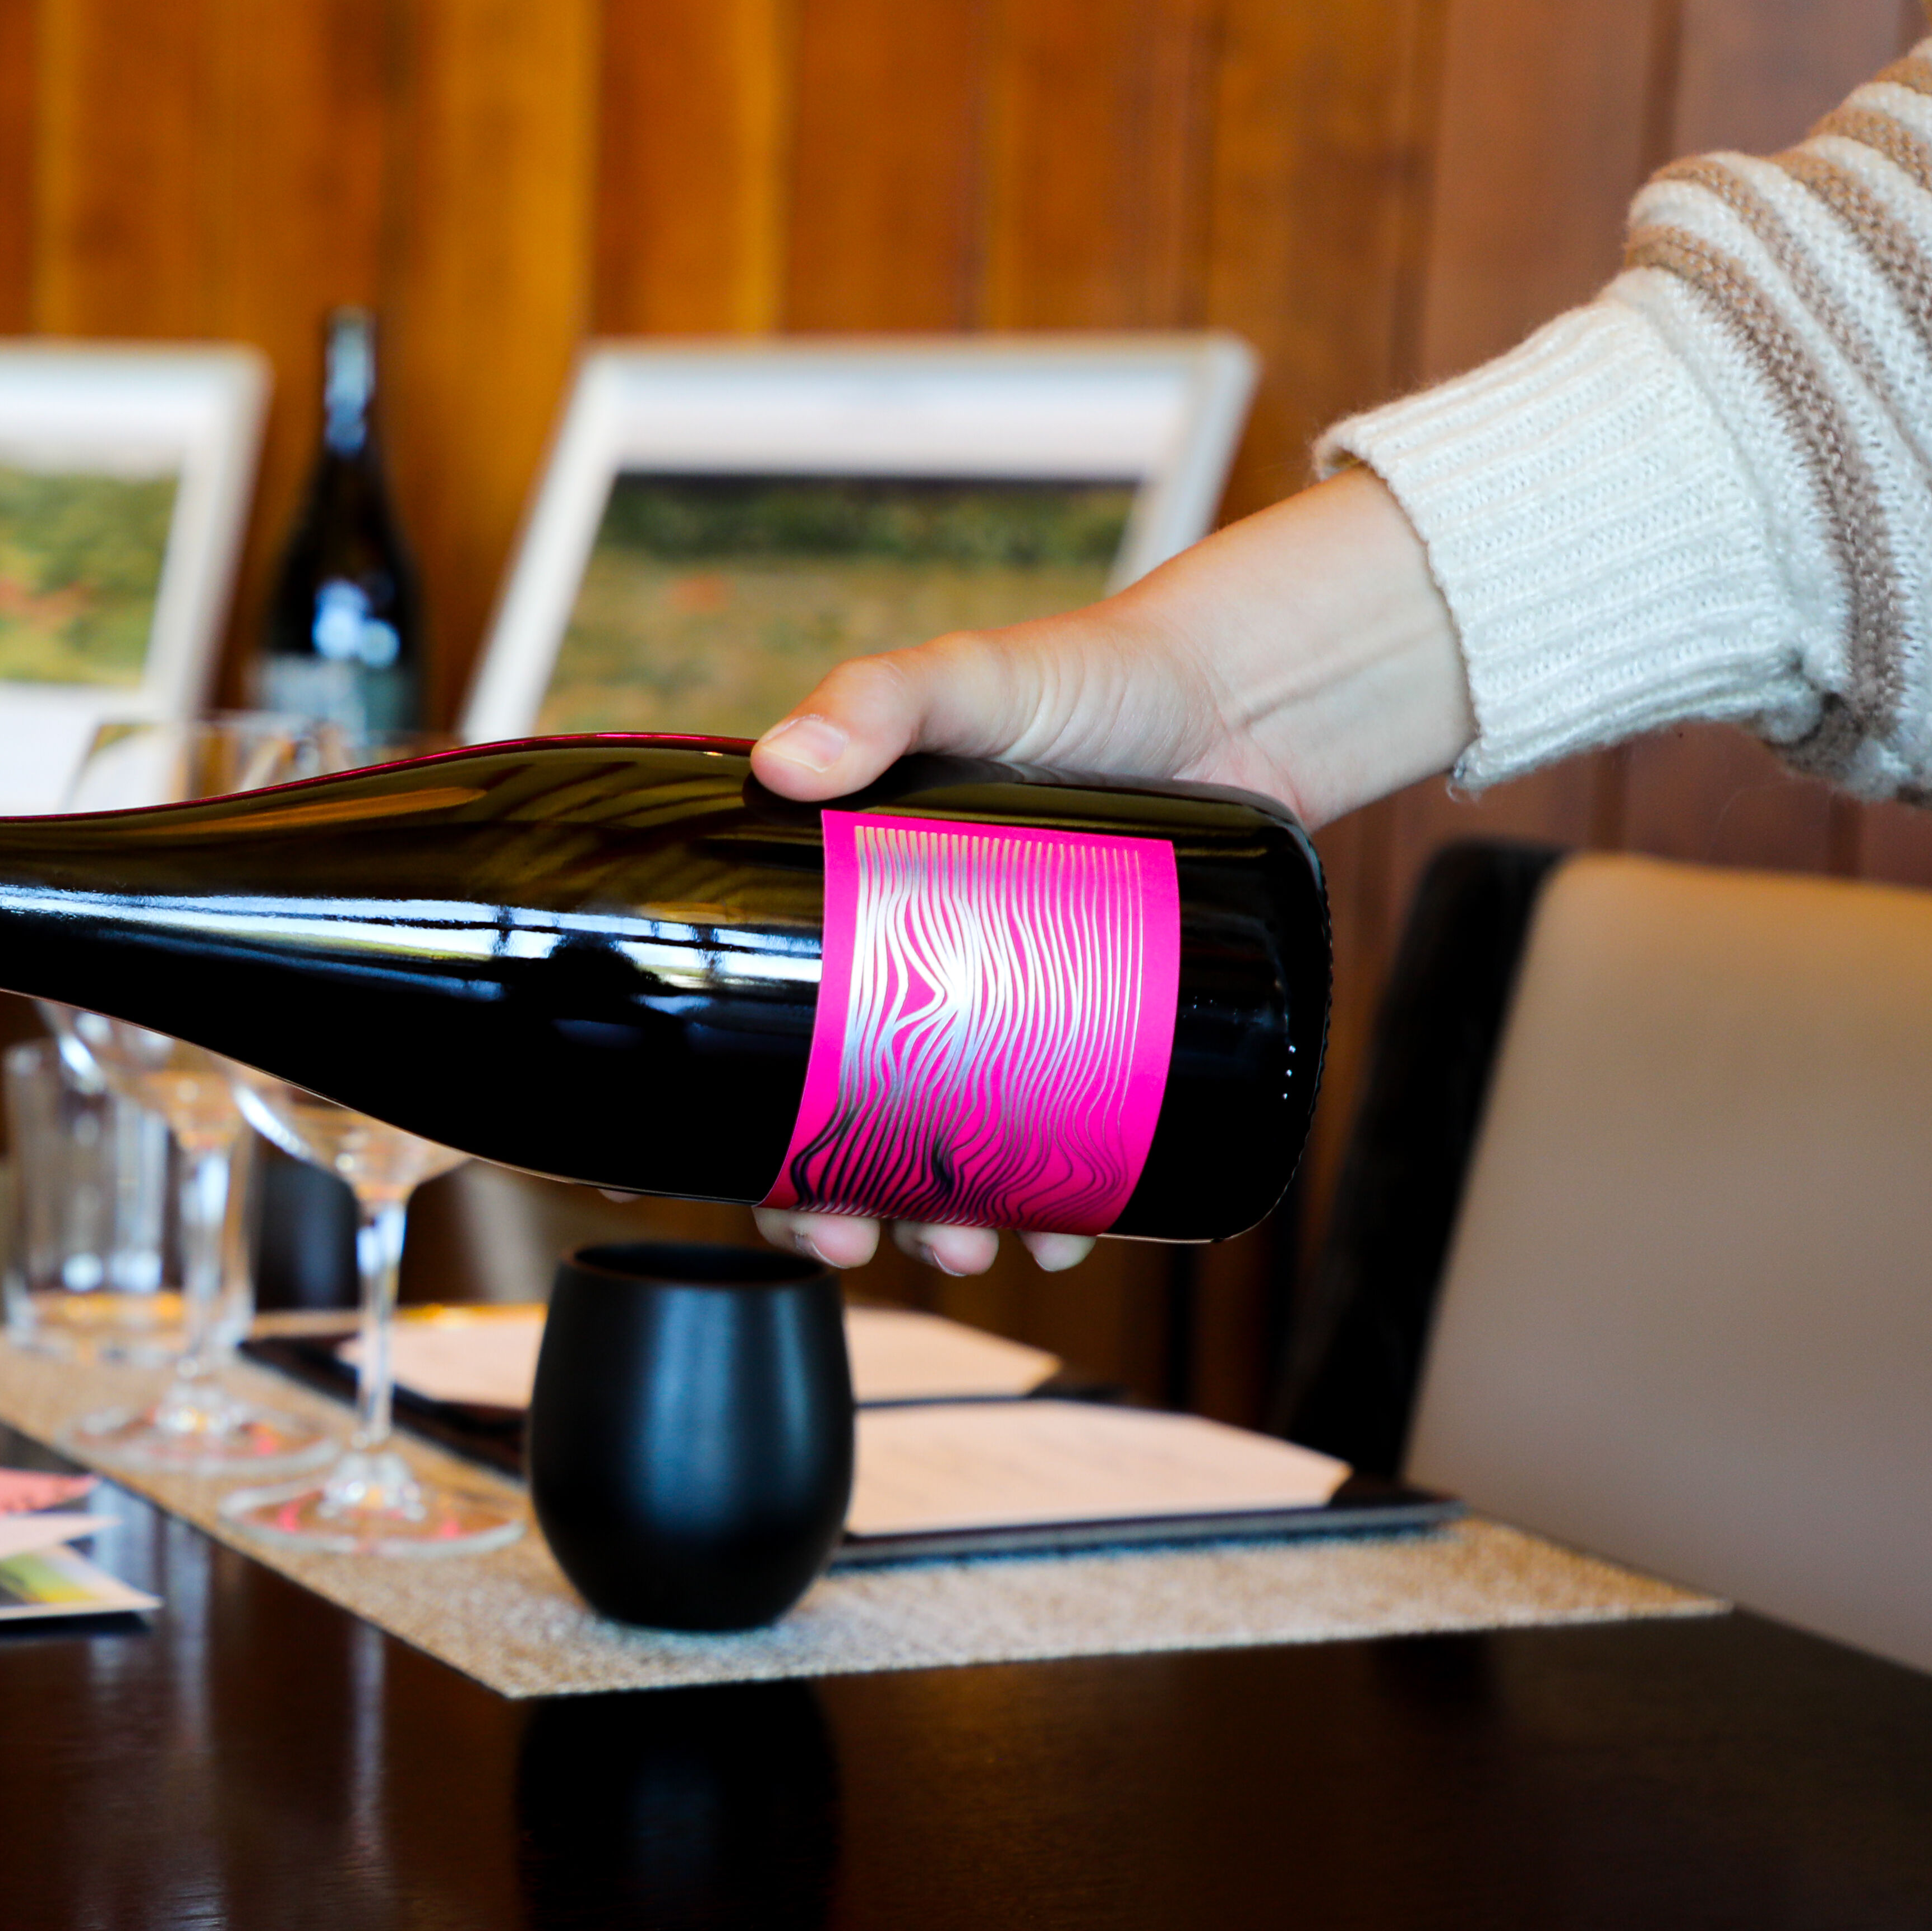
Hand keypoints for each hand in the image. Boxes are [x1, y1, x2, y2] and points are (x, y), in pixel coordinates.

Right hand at [747, 468, 1470, 1277]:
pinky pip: (1059, 1149)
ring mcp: (999, 1018)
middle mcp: (905, 979)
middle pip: (835, 1123)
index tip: (694, 1181)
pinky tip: (1065, 1234)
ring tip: (965, 1249)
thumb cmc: (1083, 682)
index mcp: (839, 913)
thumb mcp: (966, 681)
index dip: (714, 1122)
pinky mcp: (1094, 1039)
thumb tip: (782, 762)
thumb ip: (877, 700)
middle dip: (831, 1205)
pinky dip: (1056, 1206)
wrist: (1237, 704)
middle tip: (850, 1236)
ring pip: (942, 1157)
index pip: (750, 1032)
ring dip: (937, 1226)